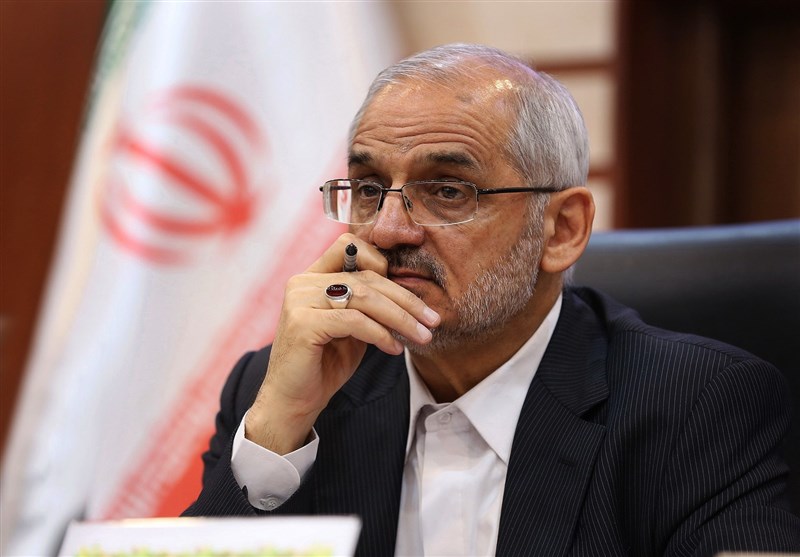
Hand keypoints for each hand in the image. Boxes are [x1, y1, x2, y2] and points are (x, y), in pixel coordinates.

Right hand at [245, 233, 439, 453]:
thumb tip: (407, 293)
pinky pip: (354, 321)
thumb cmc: (324, 364)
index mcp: (312, 277)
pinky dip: (380, 334)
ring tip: (421, 336)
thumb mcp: (352, 327)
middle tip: (432, 320)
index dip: (382, 264)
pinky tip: (393, 348)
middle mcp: (302, 282)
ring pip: (364, 296)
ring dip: (400, 318)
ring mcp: (299, 300)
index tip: (410, 295)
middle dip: (406, 299)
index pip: (350, 246)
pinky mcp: (302, 323)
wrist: (292, 401)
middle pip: (366, 276)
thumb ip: (367, 304)